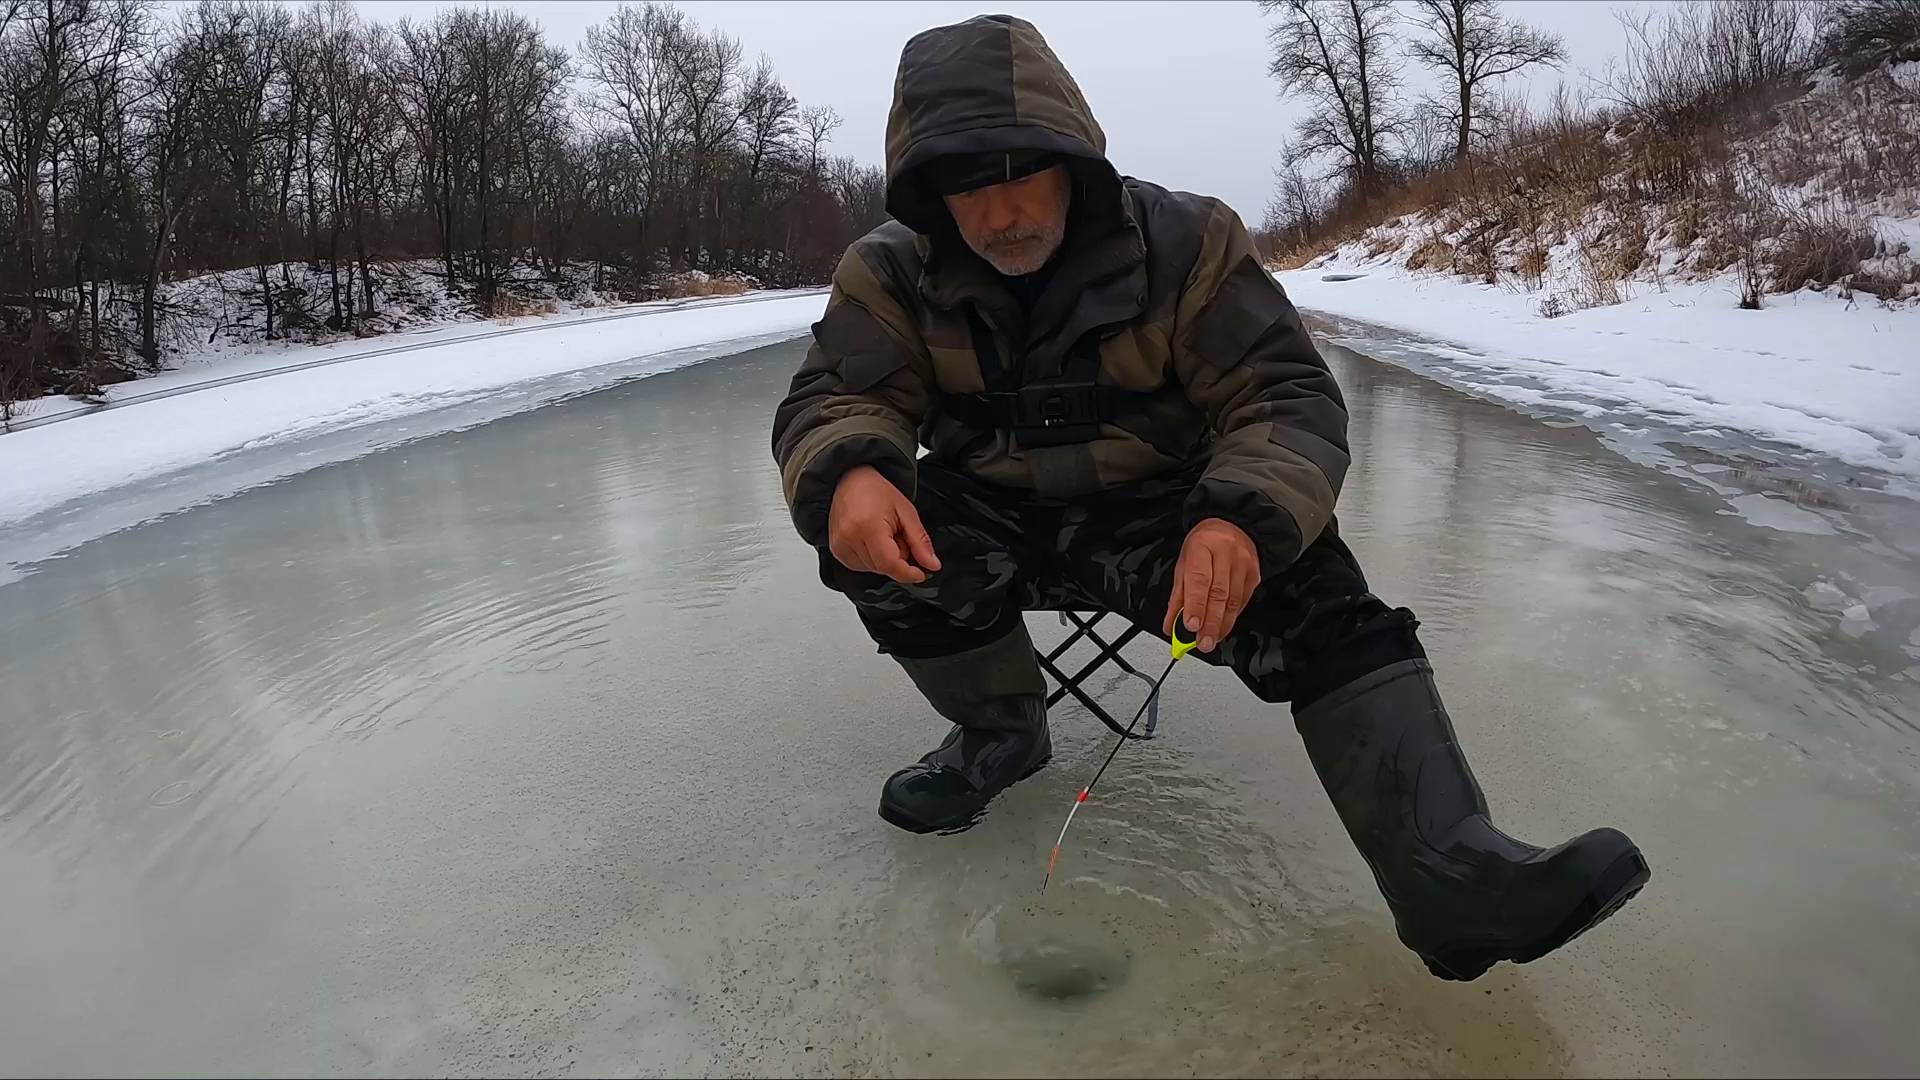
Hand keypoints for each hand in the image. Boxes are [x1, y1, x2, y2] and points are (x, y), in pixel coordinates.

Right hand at [827, 465, 940, 583]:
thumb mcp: (906, 512)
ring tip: (883, 534)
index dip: (908, 573)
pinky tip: (872, 540)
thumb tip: (932, 564)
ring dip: (884, 558)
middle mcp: (849, 538)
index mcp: (868, 527)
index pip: (890, 564)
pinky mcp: (836, 550)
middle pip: (883, 568)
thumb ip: (920, 541)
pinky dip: (872, 558)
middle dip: (897, 559)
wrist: (849, 480)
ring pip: (873, 569)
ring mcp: (840, 545)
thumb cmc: (875, 490)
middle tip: (898, 535)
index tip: (920, 573)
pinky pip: (861, 566)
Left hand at [1163, 518, 1259, 652]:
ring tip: (1211, 641)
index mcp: (1203, 547)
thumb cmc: (1204, 544)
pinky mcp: (1255, 575)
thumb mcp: (1183, 564)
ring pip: (1233, 601)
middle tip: (1202, 643)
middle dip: (1210, 623)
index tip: (1191, 627)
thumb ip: (1178, 596)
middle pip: (1219, 594)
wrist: (1233, 525)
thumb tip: (1171, 624)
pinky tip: (1223, 628)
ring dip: (1221, 625)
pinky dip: (1231, 618)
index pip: (1199, 580)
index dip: (1196, 606)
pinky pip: (1243, 601)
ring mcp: (1243, 564)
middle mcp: (1226, 554)